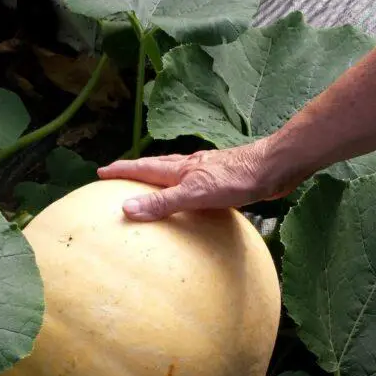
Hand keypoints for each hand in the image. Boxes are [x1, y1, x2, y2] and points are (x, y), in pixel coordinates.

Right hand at [97, 138, 301, 220]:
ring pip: (175, 175)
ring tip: (148, 186)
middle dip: (135, 172)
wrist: (273, 169)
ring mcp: (207, 173)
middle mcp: (191, 167)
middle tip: (117, 175)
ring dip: (158, 179)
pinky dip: (183, 191)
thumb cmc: (237, 179)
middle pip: (156, 167)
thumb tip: (128, 208)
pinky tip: (190, 202)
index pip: (143, 168)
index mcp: (180, 169)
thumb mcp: (195, 193)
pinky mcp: (223, 182)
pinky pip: (194, 186)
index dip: (122, 171)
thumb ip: (163, 202)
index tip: (101, 172)